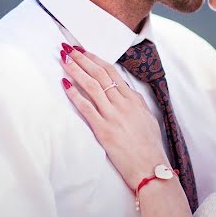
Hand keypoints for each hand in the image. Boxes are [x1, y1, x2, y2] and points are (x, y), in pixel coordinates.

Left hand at [59, 44, 169, 190]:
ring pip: (92, 86)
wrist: (151, 168)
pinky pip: (86, 108)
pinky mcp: (104, 131)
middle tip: (69, 48)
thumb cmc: (150, 147)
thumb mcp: (147, 118)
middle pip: (99, 74)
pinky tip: (64, 84)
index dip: (96, 59)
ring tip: (64, 59)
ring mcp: (113, 116)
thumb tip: (125, 91)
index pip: (112, 72)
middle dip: (82, 59)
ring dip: (76, 70)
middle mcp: (123, 104)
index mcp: (134, 99)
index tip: (84, 51)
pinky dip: (74, 94)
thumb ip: (135, 102)